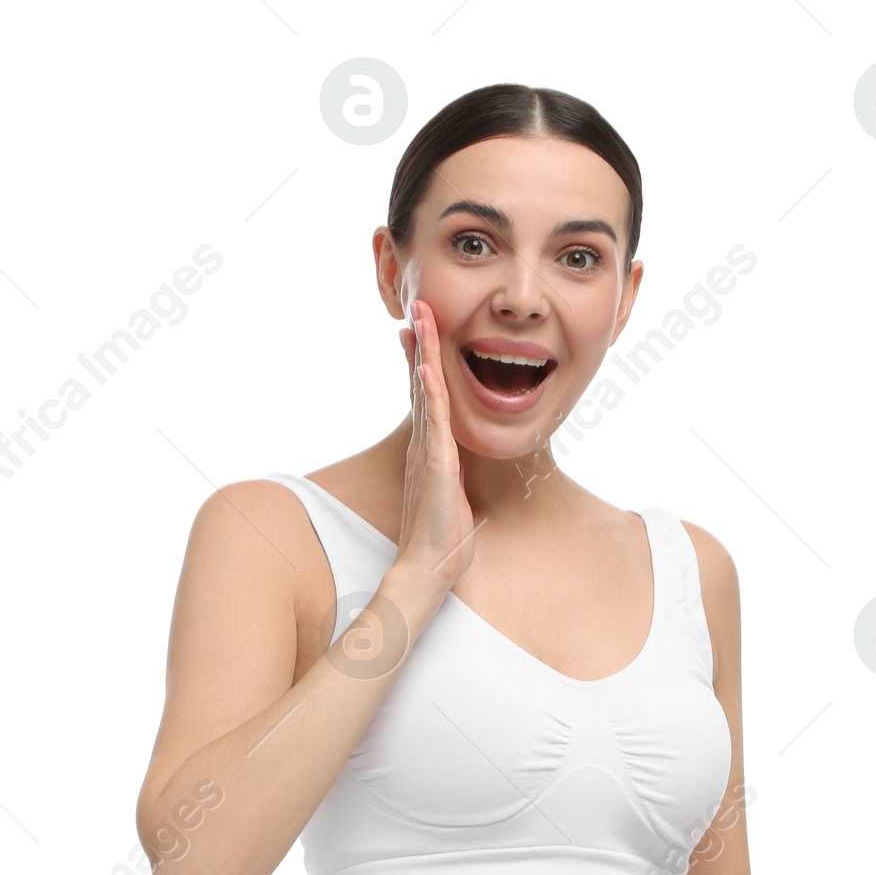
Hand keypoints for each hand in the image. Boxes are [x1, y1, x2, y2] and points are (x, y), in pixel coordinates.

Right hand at [395, 298, 476, 593]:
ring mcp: (427, 453)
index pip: (426, 397)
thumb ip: (453, 477)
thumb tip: (458, 469)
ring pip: (424, 394)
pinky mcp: (434, 466)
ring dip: (423, 355)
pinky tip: (426, 369)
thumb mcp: (454, 497)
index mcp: (429, 450)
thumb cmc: (443, 538)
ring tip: (421, 320)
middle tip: (416, 308)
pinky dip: (430, 394)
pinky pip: (432, 423)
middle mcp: (423, 445)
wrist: (429, 566)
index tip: (420, 332)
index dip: (423, 363)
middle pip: (420, 384)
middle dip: (420, 345)